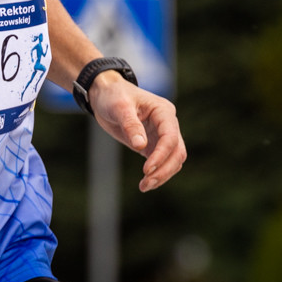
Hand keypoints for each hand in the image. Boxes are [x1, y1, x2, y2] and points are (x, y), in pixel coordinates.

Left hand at [90, 73, 186, 191]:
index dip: (161, 155)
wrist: (104, 94)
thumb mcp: (119, 107)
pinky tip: (146, 183)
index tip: (146, 170)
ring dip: (162, 175)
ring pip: (173, 160)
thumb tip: (141, 146)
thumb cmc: (113, 95)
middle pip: (177, 152)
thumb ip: (130, 125)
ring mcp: (161, 135)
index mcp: (163, 111)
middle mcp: (167, 124)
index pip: (170, 137)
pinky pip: (162, 162)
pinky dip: (157, 174)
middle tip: (146, 183)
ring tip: (144, 186)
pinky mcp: (152, 144)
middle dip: (164, 170)